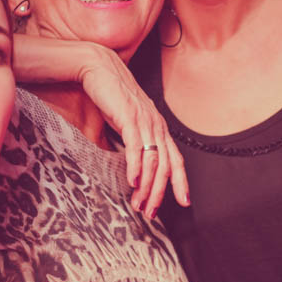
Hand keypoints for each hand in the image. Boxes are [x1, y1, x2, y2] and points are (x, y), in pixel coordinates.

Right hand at [77, 44, 188, 216]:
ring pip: (153, 160)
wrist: (98, 68)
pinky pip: (137, 147)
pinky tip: (132, 182)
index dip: (181, 182)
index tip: (183, 202)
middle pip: (166, 166)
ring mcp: (144, 120)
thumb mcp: (121, 126)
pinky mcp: (129, 116)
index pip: (175, 159)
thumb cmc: (108, 97)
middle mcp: (156, 125)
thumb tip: (123, 170)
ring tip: (138, 205)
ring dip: (147, 187)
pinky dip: (136, 167)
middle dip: (160, 193)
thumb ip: (126, 146)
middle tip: (151, 213)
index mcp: (157, 128)